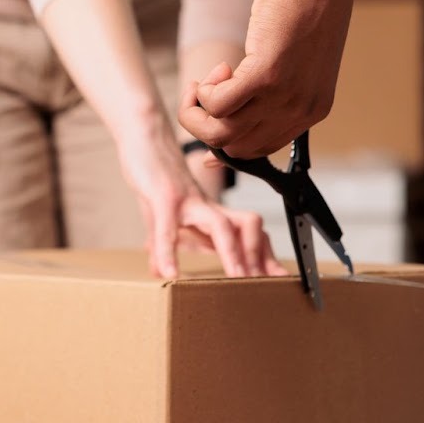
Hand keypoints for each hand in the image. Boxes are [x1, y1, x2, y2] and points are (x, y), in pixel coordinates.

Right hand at [117, 125, 286, 279]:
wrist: (144, 138)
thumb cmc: (156, 177)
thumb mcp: (161, 218)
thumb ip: (165, 245)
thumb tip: (159, 272)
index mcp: (211, 213)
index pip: (249, 233)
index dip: (266, 256)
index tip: (280, 279)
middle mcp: (207, 206)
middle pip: (247, 227)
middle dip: (258, 258)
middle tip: (266, 285)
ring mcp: (187, 200)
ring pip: (220, 226)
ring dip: (232, 254)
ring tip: (236, 280)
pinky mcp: (163, 195)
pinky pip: (168, 228)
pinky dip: (169, 252)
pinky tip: (169, 272)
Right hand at [179, 0, 353, 157]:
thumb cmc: (300, 9)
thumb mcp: (293, 63)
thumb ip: (270, 94)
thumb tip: (236, 112)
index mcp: (312, 111)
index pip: (260, 151)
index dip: (226, 143)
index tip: (207, 125)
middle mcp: (301, 111)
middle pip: (236, 148)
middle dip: (207, 126)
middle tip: (204, 91)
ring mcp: (285, 96)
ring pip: (221, 134)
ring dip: (199, 111)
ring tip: (206, 81)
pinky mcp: (266, 74)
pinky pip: (218, 105)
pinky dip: (205, 93)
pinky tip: (218, 69)